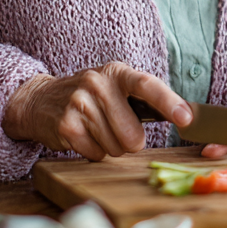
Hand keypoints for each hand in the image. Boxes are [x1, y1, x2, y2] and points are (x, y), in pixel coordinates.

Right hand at [3, 62, 190, 160]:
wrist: (40, 100)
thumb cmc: (90, 97)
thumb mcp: (114, 87)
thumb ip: (143, 99)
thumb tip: (185, 115)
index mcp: (117, 73)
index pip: (147, 85)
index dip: (169, 102)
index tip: (187, 118)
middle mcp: (97, 84)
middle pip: (134, 135)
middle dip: (129, 141)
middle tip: (113, 127)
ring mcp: (79, 104)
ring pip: (116, 148)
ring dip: (109, 146)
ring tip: (95, 129)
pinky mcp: (66, 126)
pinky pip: (96, 155)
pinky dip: (93, 152)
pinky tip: (83, 136)